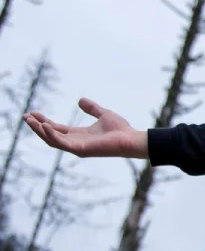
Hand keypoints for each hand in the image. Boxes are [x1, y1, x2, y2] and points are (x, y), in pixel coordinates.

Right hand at [24, 98, 148, 158]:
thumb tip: (80, 100)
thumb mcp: (103, 114)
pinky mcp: (81, 150)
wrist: (131, 138)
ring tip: (30, 120)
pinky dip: (51, 135)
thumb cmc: (120, 129)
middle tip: (26, 117)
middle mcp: (76, 142)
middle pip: (51, 135)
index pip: (57, 129)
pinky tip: (44, 125)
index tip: (33, 113)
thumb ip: (92, 108)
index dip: (44, 122)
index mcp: (80, 135)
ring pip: (52, 140)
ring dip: (39, 130)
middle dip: (37, 127)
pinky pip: (62, 143)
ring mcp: (78, 147)